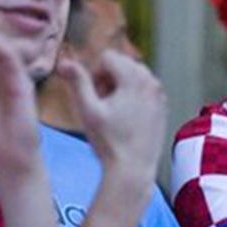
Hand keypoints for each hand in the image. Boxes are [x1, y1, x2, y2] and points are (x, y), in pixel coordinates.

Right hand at [59, 52, 166, 183]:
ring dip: (120, 87)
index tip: (94, 96)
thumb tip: (63, 62)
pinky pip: (144, 90)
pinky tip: (126, 119)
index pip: (108, 57)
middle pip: (122, 64)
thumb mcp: (88, 111)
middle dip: (109, 78)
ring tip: (113, 112)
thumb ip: (77, 82)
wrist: (133, 169)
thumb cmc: (110, 142)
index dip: (95, 74)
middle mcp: (151, 82)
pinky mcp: (162, 107)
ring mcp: (160, 94)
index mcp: (134, 78)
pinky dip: (133, 97)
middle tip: (103, 104)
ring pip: (134, 76)